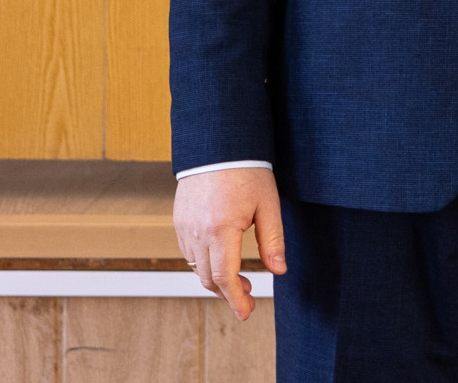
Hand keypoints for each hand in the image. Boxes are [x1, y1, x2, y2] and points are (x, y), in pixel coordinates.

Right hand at [174, 168, 286, 320]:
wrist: (219, 144)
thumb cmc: (247, 171)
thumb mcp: (268, 205)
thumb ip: (272, 240)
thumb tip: (279, 270)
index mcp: (221, 229)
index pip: (225, 277)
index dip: (236, 300)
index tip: (246, 313)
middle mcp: (197, 232)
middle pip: (209, 278)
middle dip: (228, 292)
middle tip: (248, 295)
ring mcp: (184, 227)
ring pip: (196, 267)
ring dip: (215, 279)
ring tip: (238, 279)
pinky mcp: (178, 221)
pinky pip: (188, 252)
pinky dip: (204, 263)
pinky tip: (221, 259)